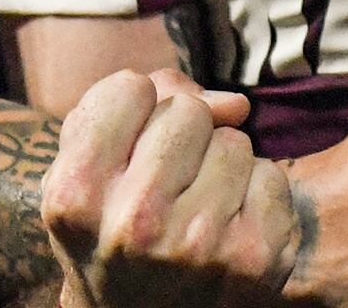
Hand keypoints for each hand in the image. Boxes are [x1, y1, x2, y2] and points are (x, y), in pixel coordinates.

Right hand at [41, 69, 297, 306]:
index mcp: (76, 196)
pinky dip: (254, 195)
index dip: (135, 111)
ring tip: (193, 210)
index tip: (128, 150)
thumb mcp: (87, 169)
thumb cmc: (111, 228)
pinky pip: (270, 176)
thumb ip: (136, 107)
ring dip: (219, 166)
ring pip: (234, 141)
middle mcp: (135, 223)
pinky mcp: (253, 259)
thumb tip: (235, 105)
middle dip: (182, 137)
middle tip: (165, 187)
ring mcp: (199, 244)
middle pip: (188, 111)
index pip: (130, 88)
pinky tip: (226, 229)